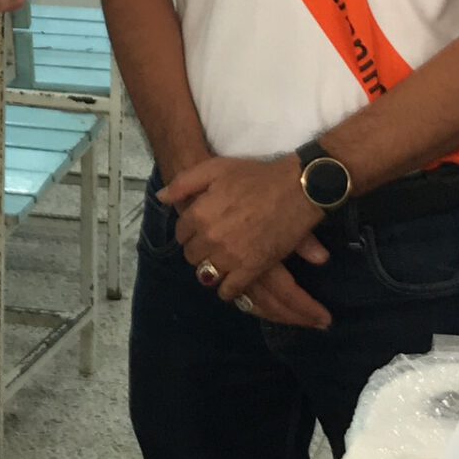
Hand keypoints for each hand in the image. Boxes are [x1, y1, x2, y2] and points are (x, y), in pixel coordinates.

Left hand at [160, 155, 330, 329]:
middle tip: (213, 242)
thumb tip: (162, 198)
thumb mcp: (216, 168)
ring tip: (221, 260)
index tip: (200, 227)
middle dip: (198, 250)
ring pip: (206, 274)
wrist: (296, 189)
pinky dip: (227, 288)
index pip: (180, 233)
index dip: (189, 230)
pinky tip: (231, 279)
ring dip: (211, 268)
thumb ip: (185, 183)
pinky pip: (228, 290)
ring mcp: (230, 256)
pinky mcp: (251, 269)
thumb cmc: (256, 176)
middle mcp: (210, 238)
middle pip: (191, 255)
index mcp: (199, 214)